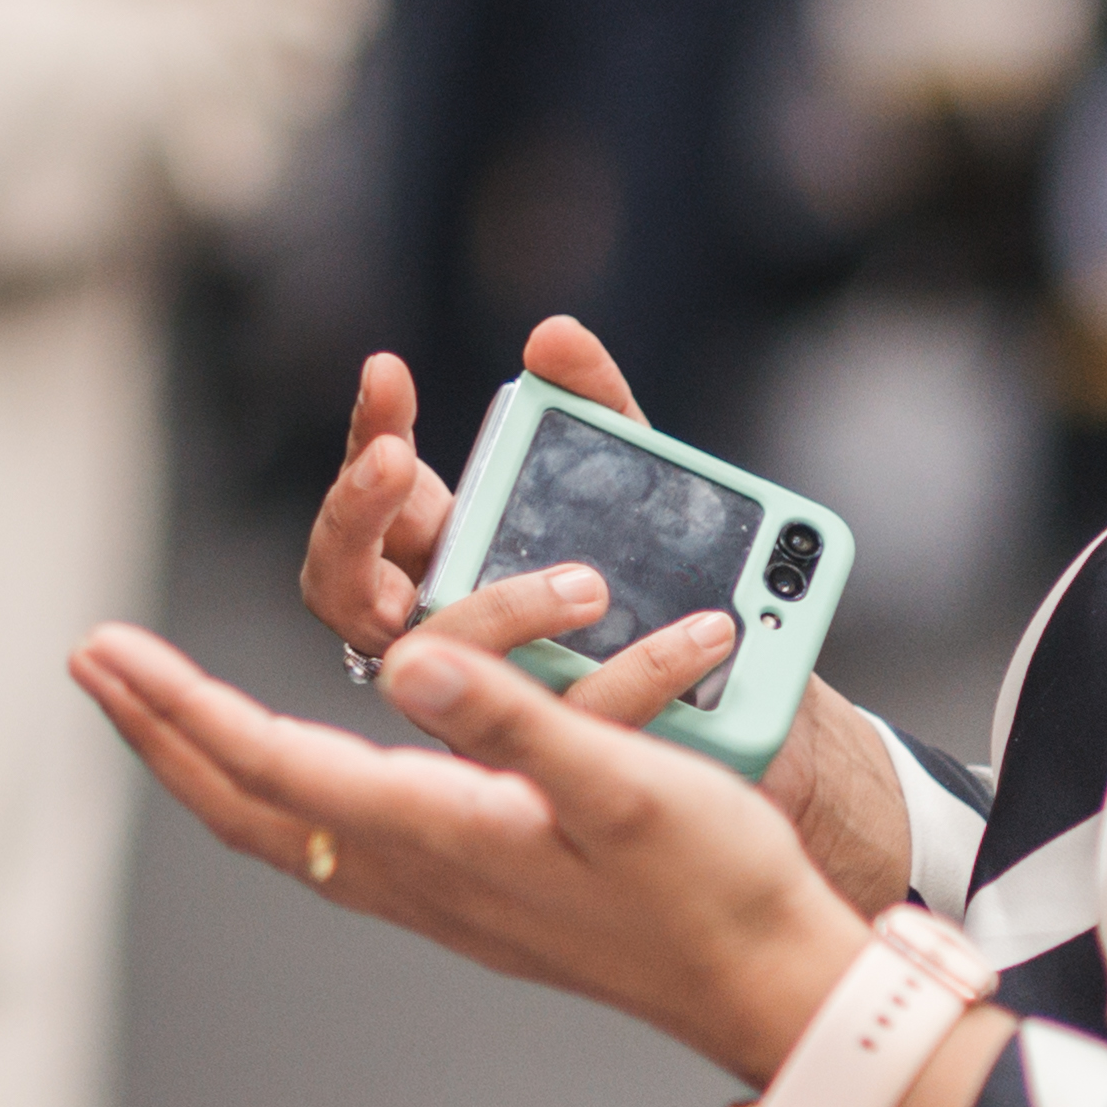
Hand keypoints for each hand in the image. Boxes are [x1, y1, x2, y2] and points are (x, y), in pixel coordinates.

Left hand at [74, 616, 866, 1086]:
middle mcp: (420, 877)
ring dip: (210, 761)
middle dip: (162, 731)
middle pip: (248, 806)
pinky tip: (285, 769)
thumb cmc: (716, 887)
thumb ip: (517, 718)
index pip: (275, 765)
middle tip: (92, 662)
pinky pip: (335, 844)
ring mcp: (441, 898)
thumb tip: (409, 664)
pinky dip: (278, 791)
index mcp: (443, 838)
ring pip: (285, 830)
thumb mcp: (626, 782)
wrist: (772, 989)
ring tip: (157, 705)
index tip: (106, 649)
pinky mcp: (473, 900)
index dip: (182, 705)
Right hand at [299, 320, 911, 910]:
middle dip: (358, 517)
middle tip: (399, 462)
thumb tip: (555, 337)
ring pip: (441, 671)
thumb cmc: (666, 587)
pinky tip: (708, 634)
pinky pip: (575, 724)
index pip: (371, 503)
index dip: (364, 437)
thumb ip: (597, 412)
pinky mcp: (558, 769)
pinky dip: (644, 674)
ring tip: (591, 581)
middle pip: (346, 590)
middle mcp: (443, 637)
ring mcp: (487, 710)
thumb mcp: (637, 486)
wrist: (760, 703)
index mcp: (446, 559)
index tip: (389, 371)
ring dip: (504, 610)